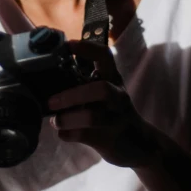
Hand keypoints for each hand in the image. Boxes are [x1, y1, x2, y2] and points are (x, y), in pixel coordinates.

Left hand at [47, 41, 159, 167]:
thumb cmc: (113, 112)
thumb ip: (86, 82)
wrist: (140, 144)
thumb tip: (51, 72)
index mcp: (113, 79)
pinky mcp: (110, 139)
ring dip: (67, 119)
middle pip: (100, 90)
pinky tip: (63, 133)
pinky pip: (84, 136)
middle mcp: (117, 96)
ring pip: (92, 116)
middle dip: (72, 96)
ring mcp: (115, 118)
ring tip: (56, 121)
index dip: (86, 48)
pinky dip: (68, 134)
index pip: (104, 56)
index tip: (67, 45)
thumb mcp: (106, 93)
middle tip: (50, 102)